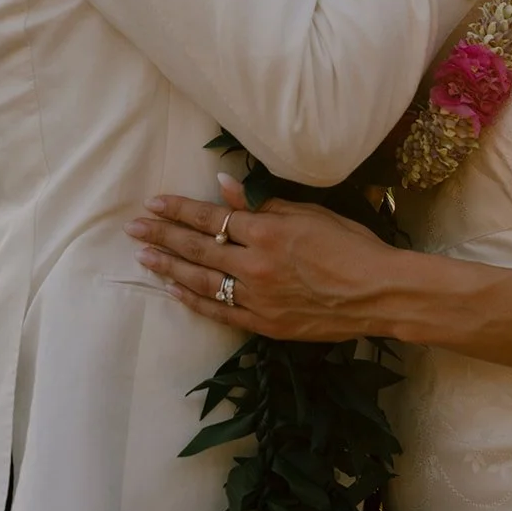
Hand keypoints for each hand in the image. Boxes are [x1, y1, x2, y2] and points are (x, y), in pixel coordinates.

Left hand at [124, 176, 401, 340]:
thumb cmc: (351, 245)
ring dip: (169, 267)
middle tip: (134, 228)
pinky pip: (219, 311)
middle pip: (197, 248)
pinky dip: (194, 300)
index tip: (153, 203)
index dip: (179, 210)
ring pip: (201, 281)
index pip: (211, 217)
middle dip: (162, 236)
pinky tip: (174, 290)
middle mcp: (254, 265)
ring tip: (143, 257)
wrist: (377, 294)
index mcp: (266, 232)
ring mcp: (256, 298)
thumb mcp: (309, 214)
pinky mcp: (264, 324)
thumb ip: (262, 203)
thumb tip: (224, 186)